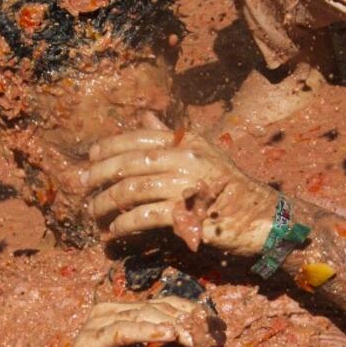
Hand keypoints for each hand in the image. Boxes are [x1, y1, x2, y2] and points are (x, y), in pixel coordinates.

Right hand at [29, 297, 221, 346]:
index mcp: (126, 317)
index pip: (166, 305)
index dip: (195, 314)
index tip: (220, 331)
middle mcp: (113, 313)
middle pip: (160, 306)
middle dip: (191, 320)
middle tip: (215, 336)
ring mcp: (100, 323)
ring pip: (145, 314)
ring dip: (175, 326)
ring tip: (197, 339)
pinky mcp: (90, 339)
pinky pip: (124, 331)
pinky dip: (148, 330)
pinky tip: (171, 334)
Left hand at [82, 129, 277, 254]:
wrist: (263, 218)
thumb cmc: (229, 187)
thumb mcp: (204, 154)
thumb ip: (172, 137)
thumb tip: (145, 116)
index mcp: (188, 142)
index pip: (140, 137)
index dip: (111, 145)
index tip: (90, 156)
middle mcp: (187, 158)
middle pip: (130, 162)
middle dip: (100, 174)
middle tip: (82, 187)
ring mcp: (188, 185)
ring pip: (132, 189)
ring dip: (106, 203)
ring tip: (94, 212)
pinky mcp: (188, 214)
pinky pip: (145, 216)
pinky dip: (124, 224)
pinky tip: (114, 231)